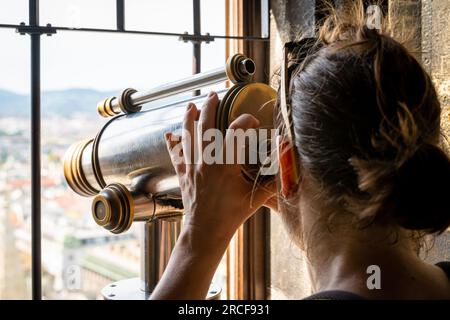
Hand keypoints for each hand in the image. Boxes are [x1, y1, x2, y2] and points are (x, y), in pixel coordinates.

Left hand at [151, 91, 275, 298]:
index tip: (252, 122)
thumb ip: (273, 184)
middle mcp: (206, 162)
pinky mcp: (183, 175)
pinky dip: (172, 143)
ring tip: (191, 106)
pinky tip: (169, 134)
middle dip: (209, 108)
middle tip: (213, 96)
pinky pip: (175, 154)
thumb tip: (290, 174)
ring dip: (188, 119)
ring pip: (187, 136)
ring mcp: (192, 167)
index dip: (245, 122)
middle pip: (205, 127)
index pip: (235, 132)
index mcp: (225, 165)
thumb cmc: (230, 215)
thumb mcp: (255, 199)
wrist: (205, 231)